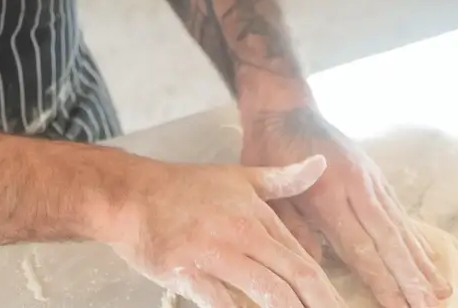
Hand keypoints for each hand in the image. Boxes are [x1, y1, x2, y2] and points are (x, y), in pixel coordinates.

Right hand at [93, 154, 346, 307]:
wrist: (130, 194)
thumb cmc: (183, 188)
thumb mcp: (237, 178)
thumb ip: (281, 179)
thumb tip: (321, 165)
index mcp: (258, 215)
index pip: (304, 259)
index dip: (327, 290)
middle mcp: (243, 234)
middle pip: (295, 277)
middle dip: (320, 305)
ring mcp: (216, 254)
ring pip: (267, 291)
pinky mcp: (188, 273)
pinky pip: (222, 303)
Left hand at [241, 106, 449, 307]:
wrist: (286, 107)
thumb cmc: (270, 149)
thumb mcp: (267, 189)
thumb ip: (293, 227)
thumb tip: (316, 264)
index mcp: (327, 194)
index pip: (360, 247)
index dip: (382, 280)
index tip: (399, 306)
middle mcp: (357, 188)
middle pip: (389, 240)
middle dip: (411, 277)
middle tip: (429, 306)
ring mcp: (371, 180)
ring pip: (401, 226)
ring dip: (422, 262)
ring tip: (441, 291)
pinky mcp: (376, 174)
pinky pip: (399, 211)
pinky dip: (415, 237)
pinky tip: (428, 257)